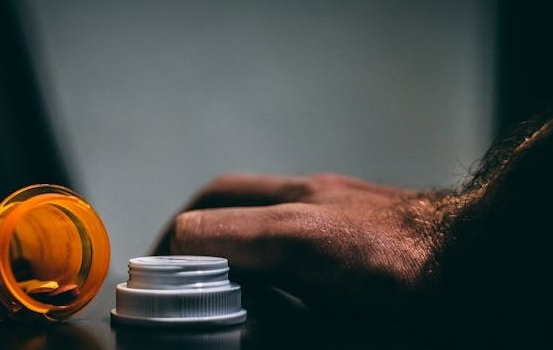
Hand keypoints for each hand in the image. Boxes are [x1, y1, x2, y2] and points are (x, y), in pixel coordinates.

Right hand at [152, 173, 442, 318]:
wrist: (496, 250)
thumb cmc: (433, 300)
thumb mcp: (352, 336)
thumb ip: (286, 333)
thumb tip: (237, 330)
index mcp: (299, 238)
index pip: (199, 234)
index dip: (167, 265)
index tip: (158, 294)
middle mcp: (305, 201)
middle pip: (214, 198)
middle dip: (182, 233)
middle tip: (170, 270)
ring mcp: (326, 189)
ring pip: (244, 191)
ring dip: (217, 222)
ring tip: (211, 264)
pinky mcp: (344, 191)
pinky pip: (277, 194)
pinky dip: (252, 219)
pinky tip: (264, 254)